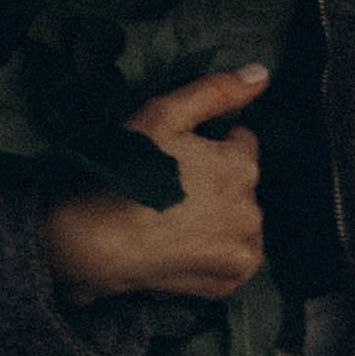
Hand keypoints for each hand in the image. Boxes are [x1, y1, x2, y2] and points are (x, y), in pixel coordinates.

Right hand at [45, 65, 268, 304]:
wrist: (94, 242)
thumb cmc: (126, 173)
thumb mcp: (164, 116)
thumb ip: (216, 91)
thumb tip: (261, 73)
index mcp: (242, 167)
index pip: (242, 144)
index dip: (211, 145)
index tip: (180, 156)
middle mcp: (252, 211)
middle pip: (241, 185)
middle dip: (217, 182)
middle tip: (172, 188)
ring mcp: (242, 251)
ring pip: (240, 221)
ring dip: (220, 217)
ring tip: (175, 219)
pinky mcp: (229, 282)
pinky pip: (233, 257)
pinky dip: (216, 252)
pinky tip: (184, 244)